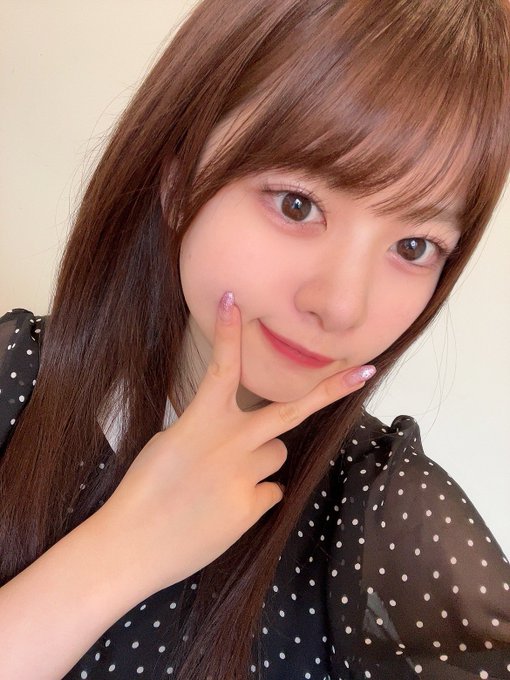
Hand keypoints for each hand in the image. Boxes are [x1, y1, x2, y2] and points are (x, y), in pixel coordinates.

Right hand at [92, 292, 375, 597]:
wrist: (132, 542)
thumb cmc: (143, 490)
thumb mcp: (170, 444)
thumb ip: (208, 431)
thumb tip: (240, 436)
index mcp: (201, 421)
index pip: (221, 366)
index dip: (228, 332)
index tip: (233, 299)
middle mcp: (231, 442)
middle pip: (291, 410)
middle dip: (330, 389)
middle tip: (365, 372)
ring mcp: (245, 475)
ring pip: (276, 454)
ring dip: (260, 461)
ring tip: (225, 482)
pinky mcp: (252, 508)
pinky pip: (269, 492)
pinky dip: (253, 497)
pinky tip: (225, 508)